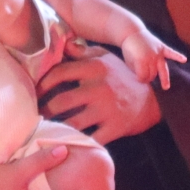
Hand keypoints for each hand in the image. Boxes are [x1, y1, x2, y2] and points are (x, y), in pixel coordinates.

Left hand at [39, 44, 162, 143]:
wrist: (154, 100)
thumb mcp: (107, 58)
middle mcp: (100, 88)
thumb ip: (84, 52)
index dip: (42, 84)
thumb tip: (63, 44)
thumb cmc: (124, 77)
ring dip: (55, 129)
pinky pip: (90, 139)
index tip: (35, 92)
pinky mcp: (115, 128)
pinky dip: (76, 144)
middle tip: (36, 116)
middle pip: (61, 102)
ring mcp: (107, 110)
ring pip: (72, 123)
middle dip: (44, 111)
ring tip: (45, 130)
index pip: (59, 73)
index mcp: (95, 68)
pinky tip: (65, 145)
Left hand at [117, 27, 185, 90]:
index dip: (140, 79)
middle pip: (153, 74)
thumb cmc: (129, 49)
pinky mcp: (162, 47)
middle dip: (149, 78)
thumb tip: (143, 78)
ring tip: (166, 87)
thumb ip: (136, 70)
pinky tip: (184, 60)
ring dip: (164, 78)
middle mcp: (151, 57)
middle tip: (145, 78)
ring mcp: (158, 52)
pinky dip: (178, 56)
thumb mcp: (128, 61)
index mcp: (141, 60)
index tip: (138, 79)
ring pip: (163, 68)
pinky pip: (171, 53)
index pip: (143, 76)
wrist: (132, 32)